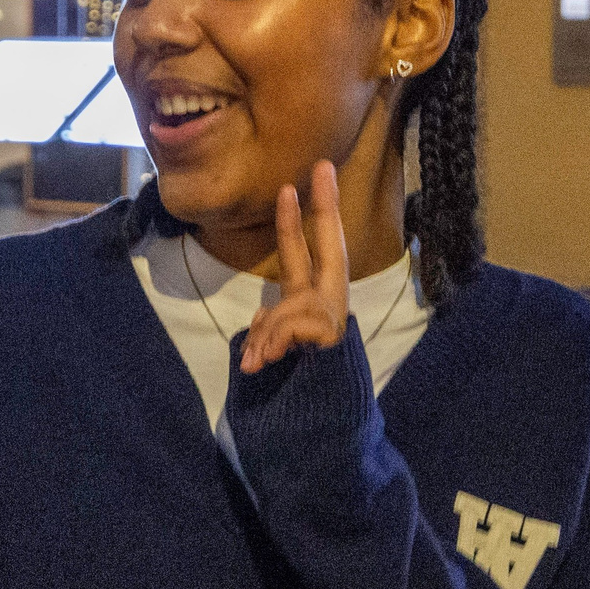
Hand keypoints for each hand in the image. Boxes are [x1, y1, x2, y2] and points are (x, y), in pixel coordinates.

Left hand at [240, 160, 350, 374]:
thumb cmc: (297, 379)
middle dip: (323, 209)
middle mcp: (329, 299)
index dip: (309, 212)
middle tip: (320, 169)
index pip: (310, 246)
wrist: (319, 419)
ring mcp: (333, 316)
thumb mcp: (273, 345)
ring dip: (266, 336)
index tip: (308, 175)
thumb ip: (268, 327)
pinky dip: (272, 344)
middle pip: (330, 246)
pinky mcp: (332, 335)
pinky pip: (289, 326)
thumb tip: (259, 332)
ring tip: (256, 363)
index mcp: (313, 295)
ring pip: (287, 304)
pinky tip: (264, 362)